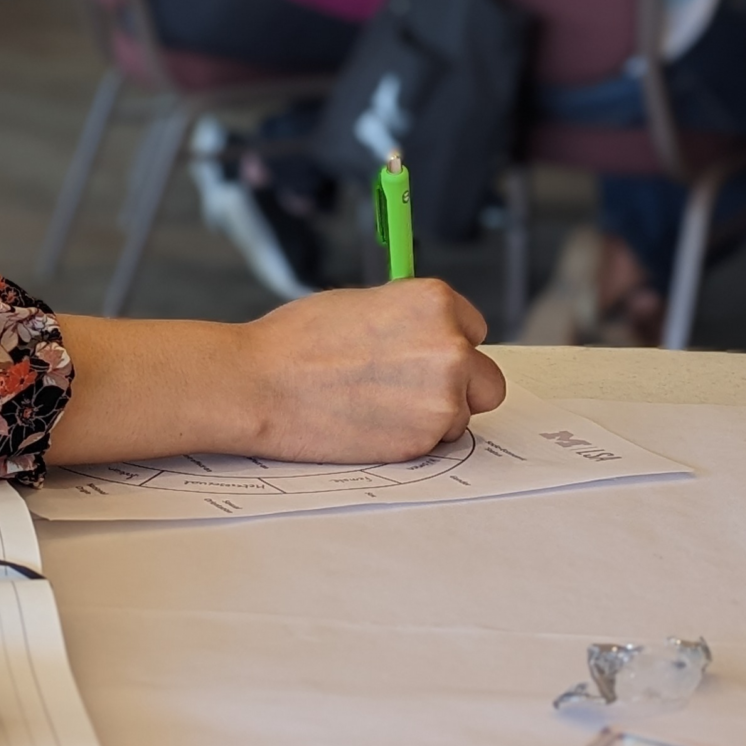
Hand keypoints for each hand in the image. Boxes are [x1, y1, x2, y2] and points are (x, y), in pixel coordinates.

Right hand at [47, 283, 504, 468]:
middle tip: (408, 390)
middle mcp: (451, 346)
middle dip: (458, 387)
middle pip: (487, 379)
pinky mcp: (425, 440)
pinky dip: (410, 439)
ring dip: (433, 416)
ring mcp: (443, 396)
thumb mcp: (363, 304)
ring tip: (376, 405)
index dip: (446, 344)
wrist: (259, 385)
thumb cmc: (296, 342)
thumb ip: (410, 320)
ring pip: (462, 415)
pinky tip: (368, 423)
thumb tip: (432, 338)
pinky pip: (435, 443)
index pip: (474, 328)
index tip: (417, 355)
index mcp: (435, 301)